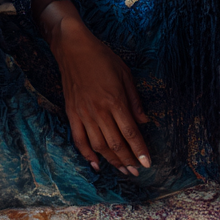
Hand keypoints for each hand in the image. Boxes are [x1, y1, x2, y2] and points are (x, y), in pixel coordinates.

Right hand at [33, 0, 151, 175]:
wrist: (73, 48)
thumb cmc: (102, 57)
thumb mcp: (125, 73)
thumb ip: (134, 100)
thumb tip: (144, 121)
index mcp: (115, 99)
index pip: (130, 132)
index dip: (140, 150)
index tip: (147, 163)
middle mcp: (99, 110)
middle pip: (116, 143)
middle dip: (128, 161)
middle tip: (137, 172)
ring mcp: (83, 113)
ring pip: (99, 145)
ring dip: (112, 161)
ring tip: (123, 171)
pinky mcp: (72, 113)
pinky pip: (79, 139)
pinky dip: (87, 154)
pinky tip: (95, 164)